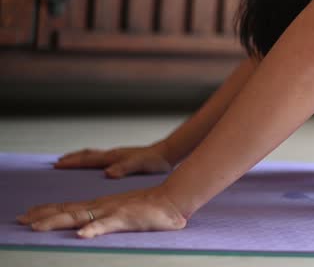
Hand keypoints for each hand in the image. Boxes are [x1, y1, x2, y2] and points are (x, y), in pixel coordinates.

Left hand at [16, 186, 186, 237]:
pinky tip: (81, 236)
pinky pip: (106, 225)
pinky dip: (93, 229)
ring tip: (37, 227)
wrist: (172, 199)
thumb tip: (89, 228)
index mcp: (101, 205)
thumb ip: (107, 219)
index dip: (47, 211)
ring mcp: (112, 211)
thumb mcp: (122, 212)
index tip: (27, 215)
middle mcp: (101, 205)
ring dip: (56, 221)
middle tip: (20, 220)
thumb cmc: (150, 209)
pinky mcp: (125, 218)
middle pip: (67, 210)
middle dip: (42, 216)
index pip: (69, 207)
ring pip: (79, 217)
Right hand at [54, 143, 173, 178]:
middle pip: (88, 155)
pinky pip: (101, 158)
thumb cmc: (155, 161)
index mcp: (114, 157)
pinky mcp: (122, 158)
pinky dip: (91, 160)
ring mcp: (117, 155)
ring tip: (68, 161)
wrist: (167, 153)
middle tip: (56, 163)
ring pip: (94, 155)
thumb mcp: (140, 165)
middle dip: (72, 159)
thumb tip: (107, 173)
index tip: (57, 165)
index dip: (73, 163)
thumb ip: (125, 168)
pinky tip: (93, 166)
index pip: (88, 159)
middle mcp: (113, 154)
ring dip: (80, 158)